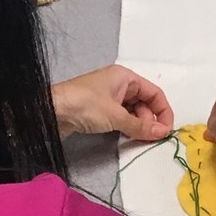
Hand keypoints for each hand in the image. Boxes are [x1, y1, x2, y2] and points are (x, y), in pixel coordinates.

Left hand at [52, 65, 173, 141]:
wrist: (49, 111)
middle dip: (150, 120)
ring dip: (139, 125)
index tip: (166, 131)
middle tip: (151, 138)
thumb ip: (141, 126)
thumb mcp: (116, 116)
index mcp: (125, 77)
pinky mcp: (99, 110)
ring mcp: (109, 97)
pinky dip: (127, 126)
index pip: (155, 93)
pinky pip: (121, 117)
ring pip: (133, 111)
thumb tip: (164, 133)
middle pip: (145, 103)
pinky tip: (128, 136)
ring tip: (140, 139)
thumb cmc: (85, 105)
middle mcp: (119, 84)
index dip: (164, 112)